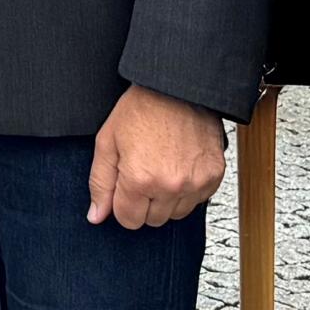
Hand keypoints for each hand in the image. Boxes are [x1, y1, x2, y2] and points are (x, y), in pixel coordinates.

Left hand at [88, 82, 225, 227]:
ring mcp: (195, 183)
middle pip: (152, 220)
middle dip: (144, 202)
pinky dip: (187, 190)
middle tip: (144, 171)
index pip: (128, 220)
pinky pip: (197, 201)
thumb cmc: (141, 109)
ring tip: (162, 167)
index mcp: (140, 179)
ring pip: (176, 214)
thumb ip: (100, 184)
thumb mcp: (107, 142)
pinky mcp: (214, 176)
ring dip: (166, 199)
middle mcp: (170, 186)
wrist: (178, 88)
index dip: (123, 203)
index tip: (125, 184)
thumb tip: (96, 216)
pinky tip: (179, 166)